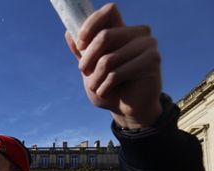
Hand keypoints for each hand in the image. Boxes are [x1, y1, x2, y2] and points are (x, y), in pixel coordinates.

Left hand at [65, 3, 161, 127]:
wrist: (126, 109)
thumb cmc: (108, 87)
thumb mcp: (90, 69)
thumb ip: (82, 51)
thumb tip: (68, 32)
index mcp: (122, 30)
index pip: (109, 11)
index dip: (91, 24)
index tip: (80, 44)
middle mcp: (138, 33)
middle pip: (105, 35)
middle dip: (88, 58)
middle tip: (84, 72)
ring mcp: (148, 45)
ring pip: (108, 58)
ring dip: (95, 78)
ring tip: (96, 87)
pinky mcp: (152, 60)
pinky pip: (117, 73)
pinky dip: (105, 86)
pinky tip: (105, 92)